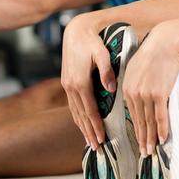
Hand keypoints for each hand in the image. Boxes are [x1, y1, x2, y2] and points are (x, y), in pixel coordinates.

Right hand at [61, 13, 114, 148]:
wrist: (75, 31)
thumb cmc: (91, 41)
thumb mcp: (102, 53)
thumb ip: (107, 71)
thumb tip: (112, 89)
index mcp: (80, 82)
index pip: (90, 110)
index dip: (96, 126)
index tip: (102, 139)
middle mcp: (71, 87)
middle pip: (81, 115)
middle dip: (89, 132)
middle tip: (97, 148)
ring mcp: (67, 85)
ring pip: (75, 112)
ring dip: (82, 128)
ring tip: (90, 141)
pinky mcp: (66, 82)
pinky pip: (72, 105)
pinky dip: (77, 117)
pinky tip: (82, 124)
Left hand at [121, 22, 178, 155]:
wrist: (165, 43)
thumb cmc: (153, 54)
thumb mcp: (136, 69)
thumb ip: (134, 85)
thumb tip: (137, 99)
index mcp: (126, 88)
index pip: (130, 114)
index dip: (135, 129)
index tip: (137, 140)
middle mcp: (134, 93)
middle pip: (138, 121)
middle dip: (141, 138)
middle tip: (143, 153)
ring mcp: (146, 94)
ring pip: (148, 121)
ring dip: (150, 138)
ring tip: (151, 150)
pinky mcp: (159, 93)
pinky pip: (160, 115)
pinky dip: (162, 128)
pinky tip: (162, 139)